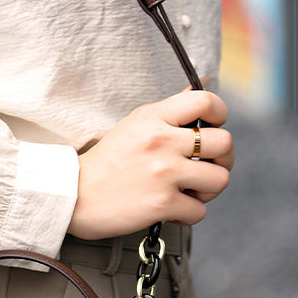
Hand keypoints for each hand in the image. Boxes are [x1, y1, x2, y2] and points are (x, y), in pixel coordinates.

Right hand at [67, 89, 233, 239]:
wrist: (73, 196)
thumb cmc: (105, 163)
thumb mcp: (135, 125)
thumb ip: (172, 109)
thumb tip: (206, 82)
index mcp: (153, 118)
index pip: (206, 101)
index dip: (220, 115)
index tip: (212, 129)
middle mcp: (161, 142)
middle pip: (225, 143)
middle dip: (222, 159)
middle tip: (205, 167)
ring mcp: (163, 173)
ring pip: (219, 180)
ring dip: (208, 190)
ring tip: (188, 191)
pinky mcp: (162, 203)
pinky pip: (199, 210)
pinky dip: (188, 214)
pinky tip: (171, 210)